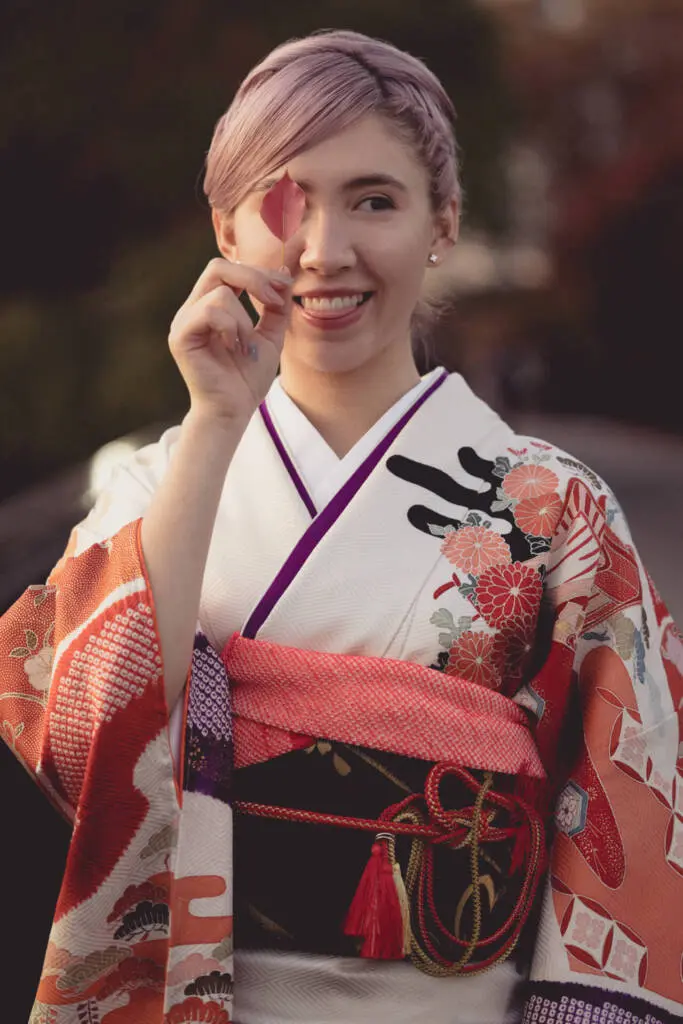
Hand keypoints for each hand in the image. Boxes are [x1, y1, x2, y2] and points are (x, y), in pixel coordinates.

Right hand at [168, 258, 291, 424]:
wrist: (233, 411)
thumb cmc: (247, 379)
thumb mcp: (270, 337)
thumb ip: (276, 308)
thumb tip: (283, 274)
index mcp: (210, 306)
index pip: (229, 270)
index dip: (258, 272)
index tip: (284, 287)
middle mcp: (193, 309)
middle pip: (218, 267)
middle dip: (253, 279)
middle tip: (273, 302)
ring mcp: (184, 322)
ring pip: (220, 292)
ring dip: (244, 320)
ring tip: (246, 346)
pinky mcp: (181, 336)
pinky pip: (209, 311)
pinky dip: (230, 327)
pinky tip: (234, 348)